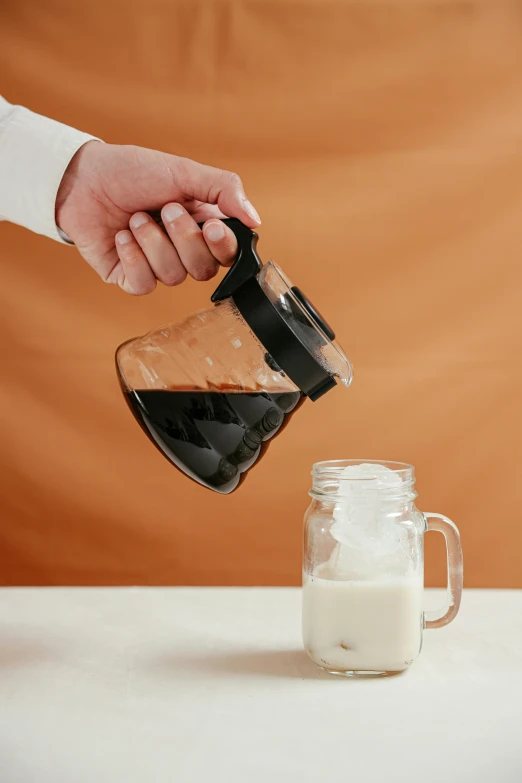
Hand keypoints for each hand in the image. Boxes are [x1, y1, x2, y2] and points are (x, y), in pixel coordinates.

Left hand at [55, 141, 260, 294]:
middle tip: (165, 209)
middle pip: (203, 269)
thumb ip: (225, 189)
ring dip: (153, 242)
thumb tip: (254, 220)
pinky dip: (133, 258)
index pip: (228, 254)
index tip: (210, 225)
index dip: (222, 246)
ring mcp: (157, 266)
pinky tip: (122, 235)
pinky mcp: (130, 277)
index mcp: (202, 226)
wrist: (83, 178)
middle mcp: (183, 250)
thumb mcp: (184, 171)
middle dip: (183, 238)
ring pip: (173, 276)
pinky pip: (144, 285)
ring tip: (136, 217)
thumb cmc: (132, 171)